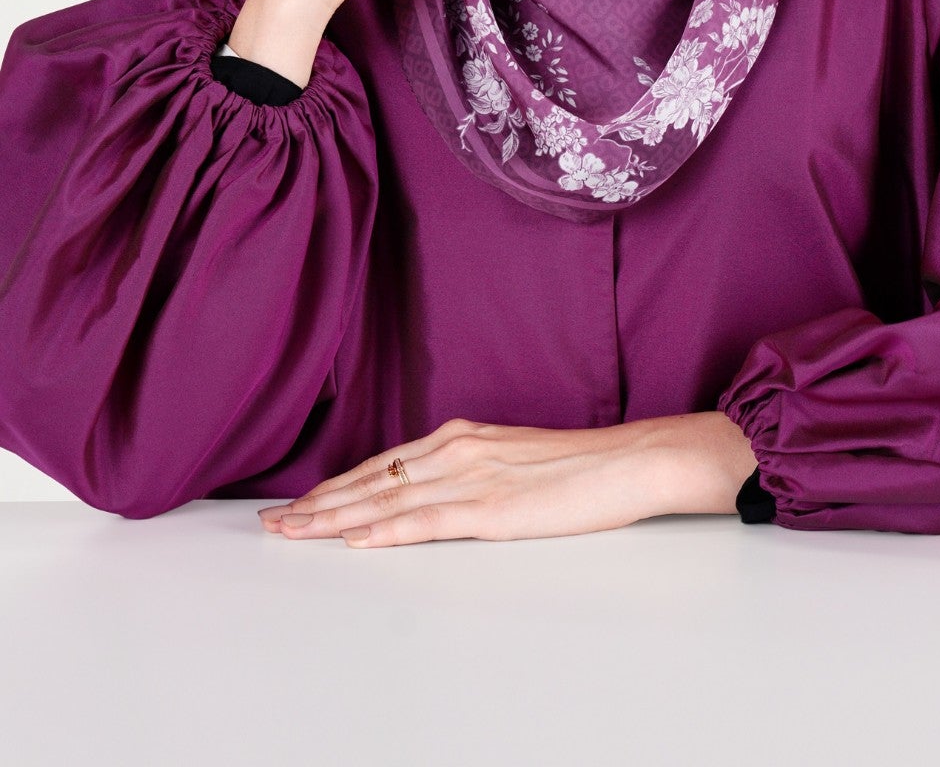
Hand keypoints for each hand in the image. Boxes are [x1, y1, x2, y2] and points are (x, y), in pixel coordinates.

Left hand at [255, 412, 753, 546]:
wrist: (630, 460)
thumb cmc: (581, 466)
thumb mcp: (515, 458)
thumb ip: (473, 471)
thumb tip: (439, 494)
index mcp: (462, 437)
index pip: (382, 465)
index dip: (336, 485)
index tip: (298, 503)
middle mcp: (457, 450)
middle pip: (372, 481)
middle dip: (318, 504)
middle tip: (271, 523)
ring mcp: (473, 477)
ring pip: (387, 502)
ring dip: (334, 520)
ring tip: (293, 534)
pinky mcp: (492, 508)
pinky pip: (427, 522)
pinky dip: (386, 532)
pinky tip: (357, 541)